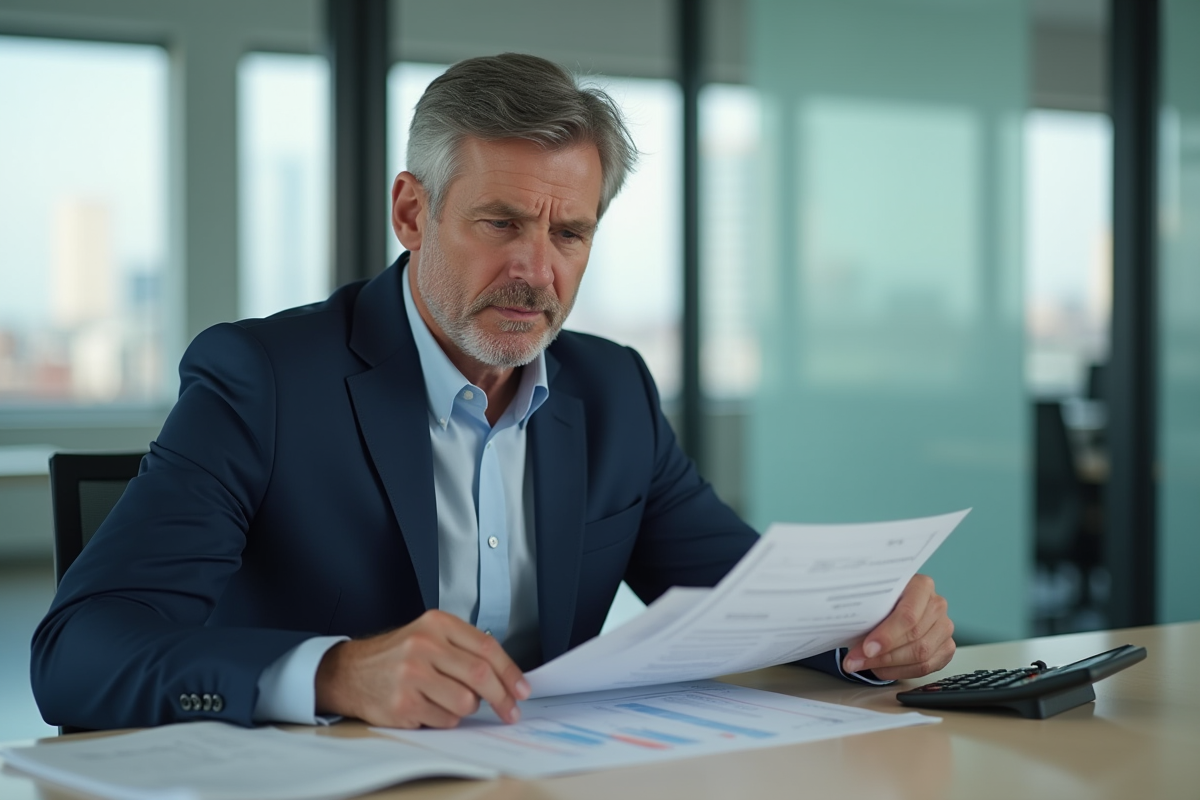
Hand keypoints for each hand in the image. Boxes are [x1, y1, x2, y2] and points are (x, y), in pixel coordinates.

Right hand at [315, 609, 529, 727]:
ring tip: (450, 700)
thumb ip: (464, 649)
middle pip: (480, 675)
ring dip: (467, 708)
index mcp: (436, 624)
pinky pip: (445, 719)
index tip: (522, 689)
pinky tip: (430, 707)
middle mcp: (424, 645)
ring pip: (465, 702)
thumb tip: (507, 677)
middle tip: (510, 710)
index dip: (510, 672)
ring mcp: (411, 675)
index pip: (487, 647)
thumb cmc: (396, 655)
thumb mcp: (428, 635)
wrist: (350, 671)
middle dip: (502, 697)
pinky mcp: (403, 704)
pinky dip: (445, 718)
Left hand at [842, 574, 953, 679]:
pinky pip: (925, 668)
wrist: (895, 601)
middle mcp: (937, 605)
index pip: (908, 615)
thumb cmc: (883, 598)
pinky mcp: (946, 647)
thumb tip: (847, 628)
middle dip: (882, 654)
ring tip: (863, 665)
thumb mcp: (874, 596)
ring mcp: (944, 627)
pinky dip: (900, 672)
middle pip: (915, 638)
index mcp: (921, 586)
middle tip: (855, 660)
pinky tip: (880, 669)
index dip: (887, 635)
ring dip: (888, 665)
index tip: (866, 648)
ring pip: (921, 656)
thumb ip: (867, 610)